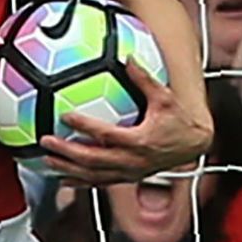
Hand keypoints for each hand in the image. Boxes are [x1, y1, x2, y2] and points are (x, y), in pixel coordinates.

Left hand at [41, 61, 211, 184]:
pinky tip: (62, 179)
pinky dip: (81, 182)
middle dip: (68, 153)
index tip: (66, 116)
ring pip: (95, 176)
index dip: (86, 126)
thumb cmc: (179, 119)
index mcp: (141, 141)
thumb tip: (129, 58)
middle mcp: (134, 161)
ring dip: (69, 170)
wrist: (194, 145)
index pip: (107, 135)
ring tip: (46, 161)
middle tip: (47, 141)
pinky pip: (102, 183)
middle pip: (95, 160)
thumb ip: (146, 80)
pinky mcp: (129, 178)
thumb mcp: (165, 98)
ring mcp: (130, 172)